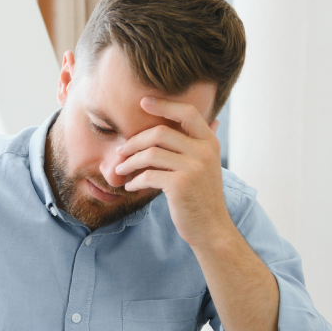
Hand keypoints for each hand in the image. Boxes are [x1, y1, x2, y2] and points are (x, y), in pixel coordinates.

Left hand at [114, 97, 232, 248]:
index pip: (187, 112)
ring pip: (150, 153)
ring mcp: (194, 167)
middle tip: (120, 152)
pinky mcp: (181, 185)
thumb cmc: (201, 195)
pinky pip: (148, 175)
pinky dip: (135, 180)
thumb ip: (198, 143)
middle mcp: (205, 151)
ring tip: (120, 170)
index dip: (163, 105)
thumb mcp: (206, 165)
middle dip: (134, 141)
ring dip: (129, 162)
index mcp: (210, 142)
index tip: (142, 102)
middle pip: (160, 132)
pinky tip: (131, 185)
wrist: (211, 227)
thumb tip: (204, 120)